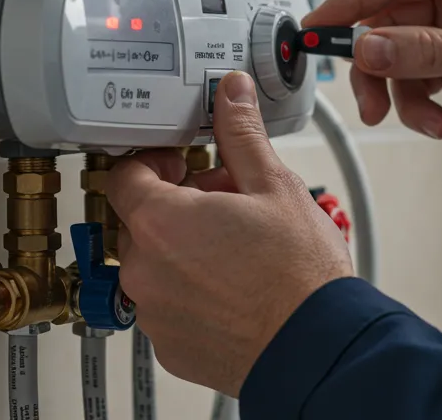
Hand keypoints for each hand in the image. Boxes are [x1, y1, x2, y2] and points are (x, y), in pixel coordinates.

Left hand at [106, 72, 353, 395]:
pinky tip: (234, 287)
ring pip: (154, 266)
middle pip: (140, 221)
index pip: (125, 176)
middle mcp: (144, 271)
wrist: (316, 347)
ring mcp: (154, 314)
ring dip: (183, 250)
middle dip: (177, 206)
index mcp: (161, 222)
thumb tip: (231, 94)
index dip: (154, 162)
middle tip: (226, 204)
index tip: (182, 164)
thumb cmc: (299, 274)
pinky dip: (191, 293)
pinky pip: (168, 306)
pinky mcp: (170, 347)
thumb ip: (241, 134)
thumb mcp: (274, 186)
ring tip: (237, 248)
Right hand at [305, 0, 441, 147]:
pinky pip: (417, 77)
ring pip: (398, 54)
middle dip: (377, 63)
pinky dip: (417, 103)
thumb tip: (371, 47)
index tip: (317, 30)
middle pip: (389, 20)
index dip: (351, 4)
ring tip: (421, 119)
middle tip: (367, 99)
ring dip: (399, 91)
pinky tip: (436, 121)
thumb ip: (430, 51)